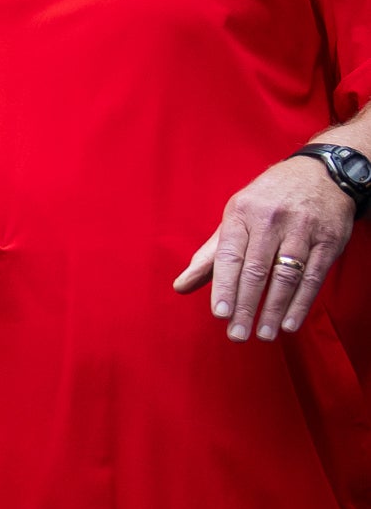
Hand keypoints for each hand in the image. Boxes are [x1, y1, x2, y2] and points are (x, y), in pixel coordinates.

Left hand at [173, 156, 355, 340]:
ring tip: (263, 334)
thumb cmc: (268, 200)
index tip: (219, 314)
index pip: (230, 256)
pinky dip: (301, 302)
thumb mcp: (236, 216)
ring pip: (286, 276)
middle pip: (257, 270)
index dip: (224, 286)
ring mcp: (302, 230)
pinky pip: (313, 277)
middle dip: (246, 305)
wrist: (319, 174)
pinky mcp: (328, 241)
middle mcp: (271, 221)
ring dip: (274, 309)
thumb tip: (180, 286)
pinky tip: (290, 323)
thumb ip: (211, 254)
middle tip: (237, 334)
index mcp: (242, 214)